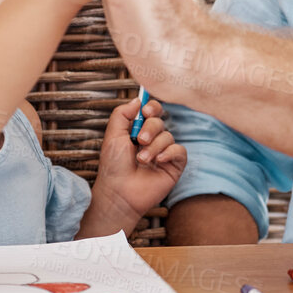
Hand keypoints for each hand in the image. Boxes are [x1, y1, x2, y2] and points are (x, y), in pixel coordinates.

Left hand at [89, 98, 187, 226]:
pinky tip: (159, 161)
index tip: (145, 111)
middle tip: (139, 140)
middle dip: (150, 128)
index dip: (152, 107)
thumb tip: (138, 100)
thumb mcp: (113, 135)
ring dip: (154, 146)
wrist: (119, 191)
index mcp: (138, 131)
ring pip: (168, 136)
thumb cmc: (113, 166)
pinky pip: (180, 150)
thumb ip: (122, 114)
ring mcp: (164, 153)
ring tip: (142, 159)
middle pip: (160, 121)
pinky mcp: (174, 166)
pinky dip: (170, 152)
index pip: (151, 111)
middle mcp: (152, 140)